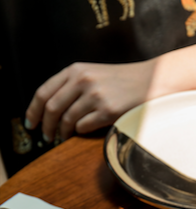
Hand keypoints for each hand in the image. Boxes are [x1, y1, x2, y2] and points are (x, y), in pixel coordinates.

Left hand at [25, 59, 155, 142]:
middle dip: (46, 126)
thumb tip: (49, 109)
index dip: (33, 111)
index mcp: (75, 70)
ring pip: (67, 120)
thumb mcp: (93, 74)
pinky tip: (85, 131)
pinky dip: (81, 132)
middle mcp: (82, 80)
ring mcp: (95, 96)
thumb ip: (72, 85)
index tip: (31, 123)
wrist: (151, 80)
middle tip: (46, 137)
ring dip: (63, 133)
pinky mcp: (108, 111)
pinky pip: (84, 127)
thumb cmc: (121, 81)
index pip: (44, 92)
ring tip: (65, 137)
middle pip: (52, 108)